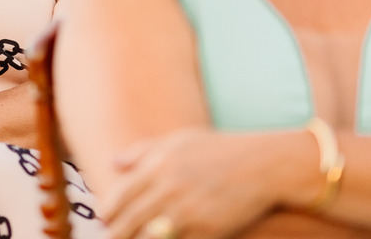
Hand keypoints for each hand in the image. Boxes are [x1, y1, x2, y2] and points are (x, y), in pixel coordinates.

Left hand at [99, 128, 303, 238]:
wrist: (264, 165)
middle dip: (116, 234)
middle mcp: (168, 189)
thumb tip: (113, 163)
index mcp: (157, 166)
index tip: (106, 221)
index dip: (107, 213)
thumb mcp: (178, 141)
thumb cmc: (219, 150)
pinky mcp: (208, 230)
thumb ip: (142, 151)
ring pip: (149, 238)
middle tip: (114, 238)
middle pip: (129, 222)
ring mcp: (188, 212)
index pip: (118, 197)